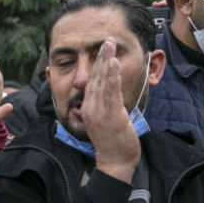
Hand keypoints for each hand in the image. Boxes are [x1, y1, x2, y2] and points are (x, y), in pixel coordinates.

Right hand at [81, 38, 139, 181]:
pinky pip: (110, 92)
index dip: (97, 66)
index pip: (92, 83)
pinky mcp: (110, 115)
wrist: (115, 162)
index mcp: (88, 110)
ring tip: (108, 44)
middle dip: (101, 57)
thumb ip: (105, 109)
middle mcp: (90, 108)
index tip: (102, 51)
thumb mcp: (106, 123)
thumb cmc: (113, 145)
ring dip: (105, 60)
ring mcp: (99, 112)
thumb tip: (110, 98)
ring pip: (101, 81)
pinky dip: (111, 76)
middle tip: (106, 40)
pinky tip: (112, 63)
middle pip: (95, 78)